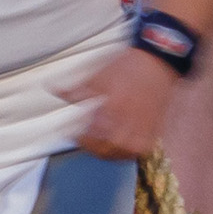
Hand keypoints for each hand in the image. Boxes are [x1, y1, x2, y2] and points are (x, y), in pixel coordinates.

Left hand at [65, 47, 178, 165]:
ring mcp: (143, 128)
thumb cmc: (129, 65)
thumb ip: (77, 88)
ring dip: (107, 153)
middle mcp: (129, 121)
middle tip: (82, 139)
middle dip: (91, 147)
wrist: (158, 60)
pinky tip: (117, 147)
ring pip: (122, 153)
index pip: (91, 133)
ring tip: (98, 145)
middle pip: (106, 148)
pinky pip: (138, 151)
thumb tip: (54, 90)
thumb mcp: (99, 74)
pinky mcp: (153, 130)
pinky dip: (125, 153)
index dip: (79, 137)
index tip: (70, 132)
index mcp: (113, 106)